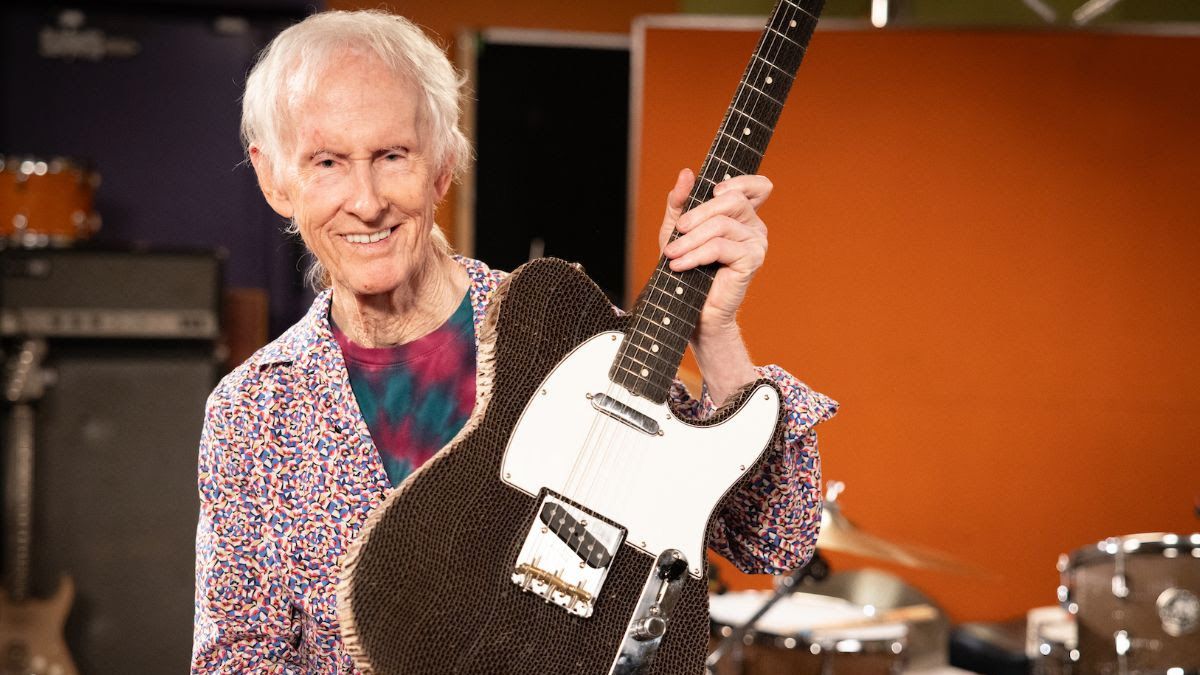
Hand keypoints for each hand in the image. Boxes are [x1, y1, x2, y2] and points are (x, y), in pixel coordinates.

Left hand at [658, 168, 770, 338]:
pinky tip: (679, 265)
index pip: (758, 187)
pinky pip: (720, 247)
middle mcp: (755, 226)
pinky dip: (695, 255)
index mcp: (743, 216)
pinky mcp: (752, 261)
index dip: (740, 181)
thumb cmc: (688, 270)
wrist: (696, 312)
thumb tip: (687, 174)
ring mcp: (757, 243)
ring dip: (690, 239)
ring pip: (722, 225)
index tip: (713, 190)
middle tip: (678, 229)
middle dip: (699, 212)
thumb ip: (680, 202)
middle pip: (733, 200)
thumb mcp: (677, 230)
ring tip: (672, 254)